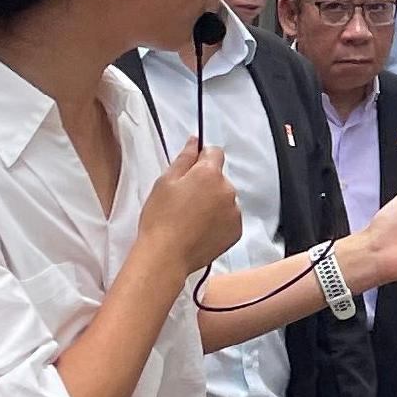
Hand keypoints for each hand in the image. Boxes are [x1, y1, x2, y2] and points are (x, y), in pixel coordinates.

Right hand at [141, 141, 240, 273]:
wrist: (166, 255)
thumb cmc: (161, 219)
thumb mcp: (165, 182)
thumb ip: (184, 158)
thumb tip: (194, 142)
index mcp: (209, 174)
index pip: (215, 153)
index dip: (202, 158)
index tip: (191, 169)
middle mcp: (227, 190)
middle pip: (219, 178)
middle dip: (206, 183)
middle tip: (184, 199)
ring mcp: (234, 212)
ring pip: (225, 198)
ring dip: (213, 202)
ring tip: (191, 218)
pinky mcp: (236, 231)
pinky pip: (229, 218)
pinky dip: (218, 220)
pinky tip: (200, 229)